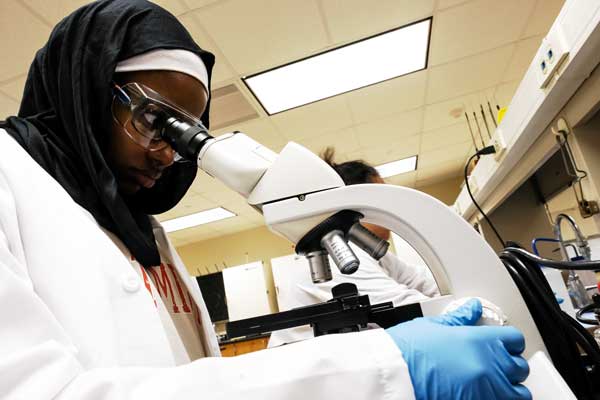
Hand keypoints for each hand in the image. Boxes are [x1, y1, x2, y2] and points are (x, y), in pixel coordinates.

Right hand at [386, 299, 530, 399]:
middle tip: (495, 364)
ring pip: (519, 393)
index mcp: (479, 340)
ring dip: (509, 387)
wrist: (394, 376)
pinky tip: (482, 392)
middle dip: (509, 365)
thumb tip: (473, 308)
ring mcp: (487, 390)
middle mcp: (489, 366)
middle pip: (519, 366)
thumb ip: (459, 319)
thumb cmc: (408, 351)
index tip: (503, 344)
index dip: (509, 341)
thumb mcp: (434, 326)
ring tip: (493, 384)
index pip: (514, 339)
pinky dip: (497, 398)